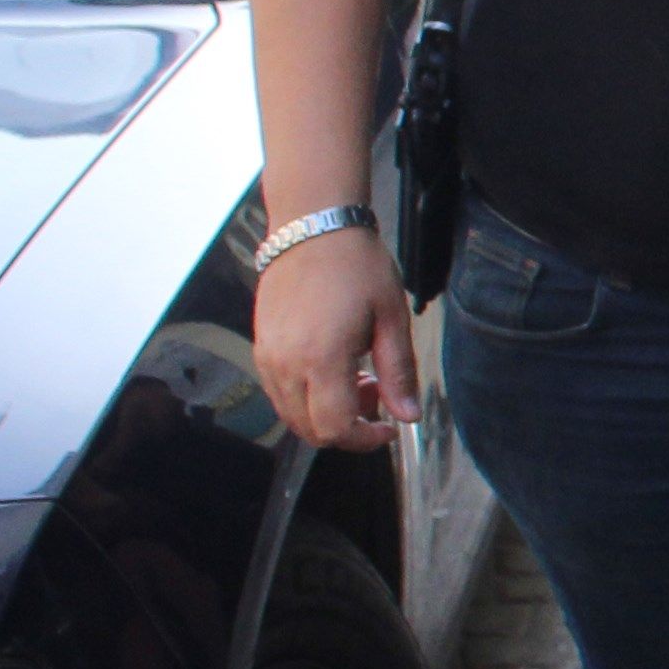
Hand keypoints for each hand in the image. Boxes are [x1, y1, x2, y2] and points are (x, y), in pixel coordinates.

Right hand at [253, 229, 418, 450]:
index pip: (335, 429)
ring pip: (292, 415)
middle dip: (348, 429)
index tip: (390, 427)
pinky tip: (334, 369)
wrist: (312, 228)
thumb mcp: (391, 319)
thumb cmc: (356, 266)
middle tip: (378, 396)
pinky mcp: (260, 348)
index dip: (366, 439)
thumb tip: (408, 416)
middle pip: (310, 431)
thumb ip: (399, 373)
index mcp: (320, 359)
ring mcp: (267, 357)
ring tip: (358, 379)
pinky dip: (308, 397)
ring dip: (327, 414)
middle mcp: (285, 364)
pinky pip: (280, 393)